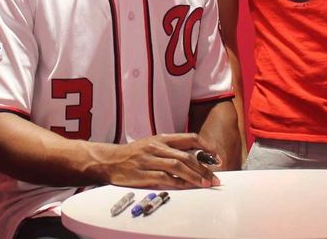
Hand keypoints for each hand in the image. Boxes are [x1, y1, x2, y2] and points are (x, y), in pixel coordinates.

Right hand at [97, 133, 220, 189]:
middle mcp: (157, 147)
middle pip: (187, 156)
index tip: (217, 158)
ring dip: (195, 177)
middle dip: (204, 168)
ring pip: (178, 167)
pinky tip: (186, 187)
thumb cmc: (133, 154)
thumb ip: (171, 150)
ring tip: (205, 185)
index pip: (190, 138)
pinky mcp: (143, 173)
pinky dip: (178, 183)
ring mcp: (150, 160)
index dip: (206, 148)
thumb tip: (195, 159)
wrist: (109, 160)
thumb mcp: (152, 145)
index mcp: (162, 138)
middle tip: (215, 178)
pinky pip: (165, 178)